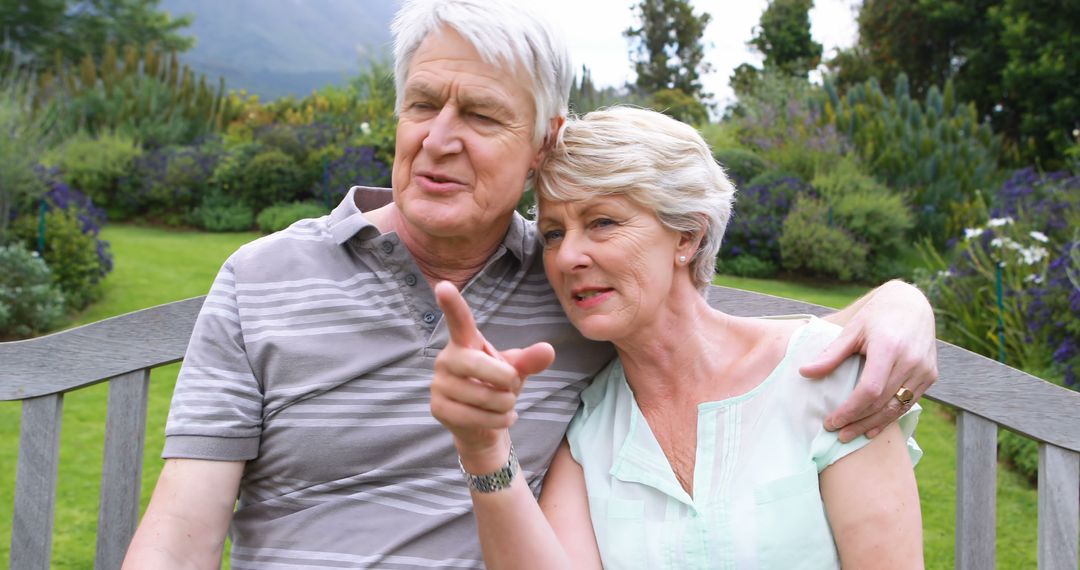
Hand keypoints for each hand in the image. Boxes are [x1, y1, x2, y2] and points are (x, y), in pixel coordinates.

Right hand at [431, 281, 554, 468]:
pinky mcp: (438, 408)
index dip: (452, 304)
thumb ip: (529, 360)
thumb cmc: (497, 387)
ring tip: (503, 404)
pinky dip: (499, 420)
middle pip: (479, 365)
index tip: (444, 286)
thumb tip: (548, 350)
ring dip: (505, 404)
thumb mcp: (516, 370)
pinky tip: (500, 418)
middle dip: (506, 381)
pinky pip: (476, 417)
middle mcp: (446, 359)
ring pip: (483, 396)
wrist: (483, 424)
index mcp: (465, 342)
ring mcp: (439, 384)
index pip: (458, 320)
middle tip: (512, 387)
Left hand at [801, 281, 937, 441]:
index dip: (850, 410)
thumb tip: (804, 373)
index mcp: (889, 348)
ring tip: (851, 435)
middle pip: (882, 402)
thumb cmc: (877, 316)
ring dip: (873, 424)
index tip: (831, 421)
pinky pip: (909, 404)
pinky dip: (889, 417)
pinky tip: (872, 426)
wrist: (913, 304)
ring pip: (897, 408)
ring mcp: (924, 370)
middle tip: (836, 433)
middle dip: (857, 421)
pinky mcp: (930, 376)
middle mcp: (910, 361)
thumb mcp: (851, 331)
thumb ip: (831, 355)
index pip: (869, 390)